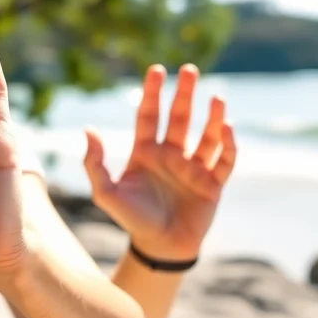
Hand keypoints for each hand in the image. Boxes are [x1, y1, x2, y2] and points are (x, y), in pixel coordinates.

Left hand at [83, 64, 236, 260]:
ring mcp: (193, 168)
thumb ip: (94, 163)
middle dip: (184, 93)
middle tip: (190, 69)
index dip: (152, 93)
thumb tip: (88, 129)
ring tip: (216, 96)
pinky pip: (224, 160)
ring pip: (206, 135)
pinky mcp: (213, 184)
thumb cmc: (131, 219)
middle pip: (179, 117)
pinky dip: (228, 144)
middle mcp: (171, 154)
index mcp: (145, 151)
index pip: (149, 115)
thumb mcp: (106, 192)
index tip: (156, 69)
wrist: (158, 247)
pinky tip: (227, 127)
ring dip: (212, 116)